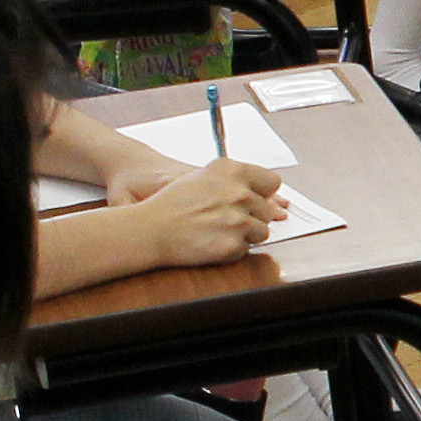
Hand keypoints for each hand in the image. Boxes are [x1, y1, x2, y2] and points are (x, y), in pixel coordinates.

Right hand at [129, 159, 290, 263]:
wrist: (148, 229)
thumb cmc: (172, 203)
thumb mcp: (204, 177)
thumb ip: (236, 180)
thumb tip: (270, 194)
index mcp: (232, 171)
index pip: (272, 182)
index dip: (263, 193)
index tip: (254, 200)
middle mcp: (238, 193)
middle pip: (267, 210)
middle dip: (251, 216)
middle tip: (223, 219)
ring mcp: (237, 220)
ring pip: (262, 231)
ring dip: (244, 234)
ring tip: (216, 230)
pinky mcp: (232, 244)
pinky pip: (246, 249)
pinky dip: (232, 249)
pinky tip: (211, 241)